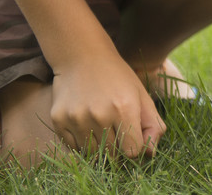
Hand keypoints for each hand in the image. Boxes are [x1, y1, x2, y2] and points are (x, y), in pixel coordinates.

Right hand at [50, 54, 165, 158]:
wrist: (81, 57)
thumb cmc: (118, 77)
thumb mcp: (142, 95)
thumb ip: (153, 124)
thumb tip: (151, 153)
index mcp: (125, 108)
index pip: (132, 151)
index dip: (135, 148)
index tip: (133, 138)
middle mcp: (100, 115)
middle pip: (112, 154)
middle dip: (118, 148)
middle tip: (116, 130)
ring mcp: (77, 118)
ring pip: (91, 153)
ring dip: (99, 147)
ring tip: (101, 126)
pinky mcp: (59, 120)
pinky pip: (73, 147)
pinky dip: (82, 142)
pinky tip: (86, 123)